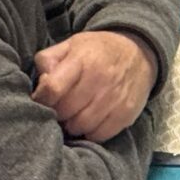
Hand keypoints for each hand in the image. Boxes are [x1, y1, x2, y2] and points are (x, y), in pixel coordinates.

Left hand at [30, 30, 155, 141]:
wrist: (138, 51)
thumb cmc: (97, 50)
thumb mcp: (70, 45)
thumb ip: (48, 61)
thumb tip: (41, 84)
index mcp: (82, 60)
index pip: (52, 88)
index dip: (42, 98)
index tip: (43, 98)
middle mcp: (99, 79)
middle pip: (64, 111)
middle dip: (56, 112)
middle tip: (59, 107)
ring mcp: (114, 98)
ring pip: (80, 126)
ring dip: (72, 124)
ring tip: (74, 114)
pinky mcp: (126, 114)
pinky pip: (99, 135)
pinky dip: (91, 132)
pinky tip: (90, 121)